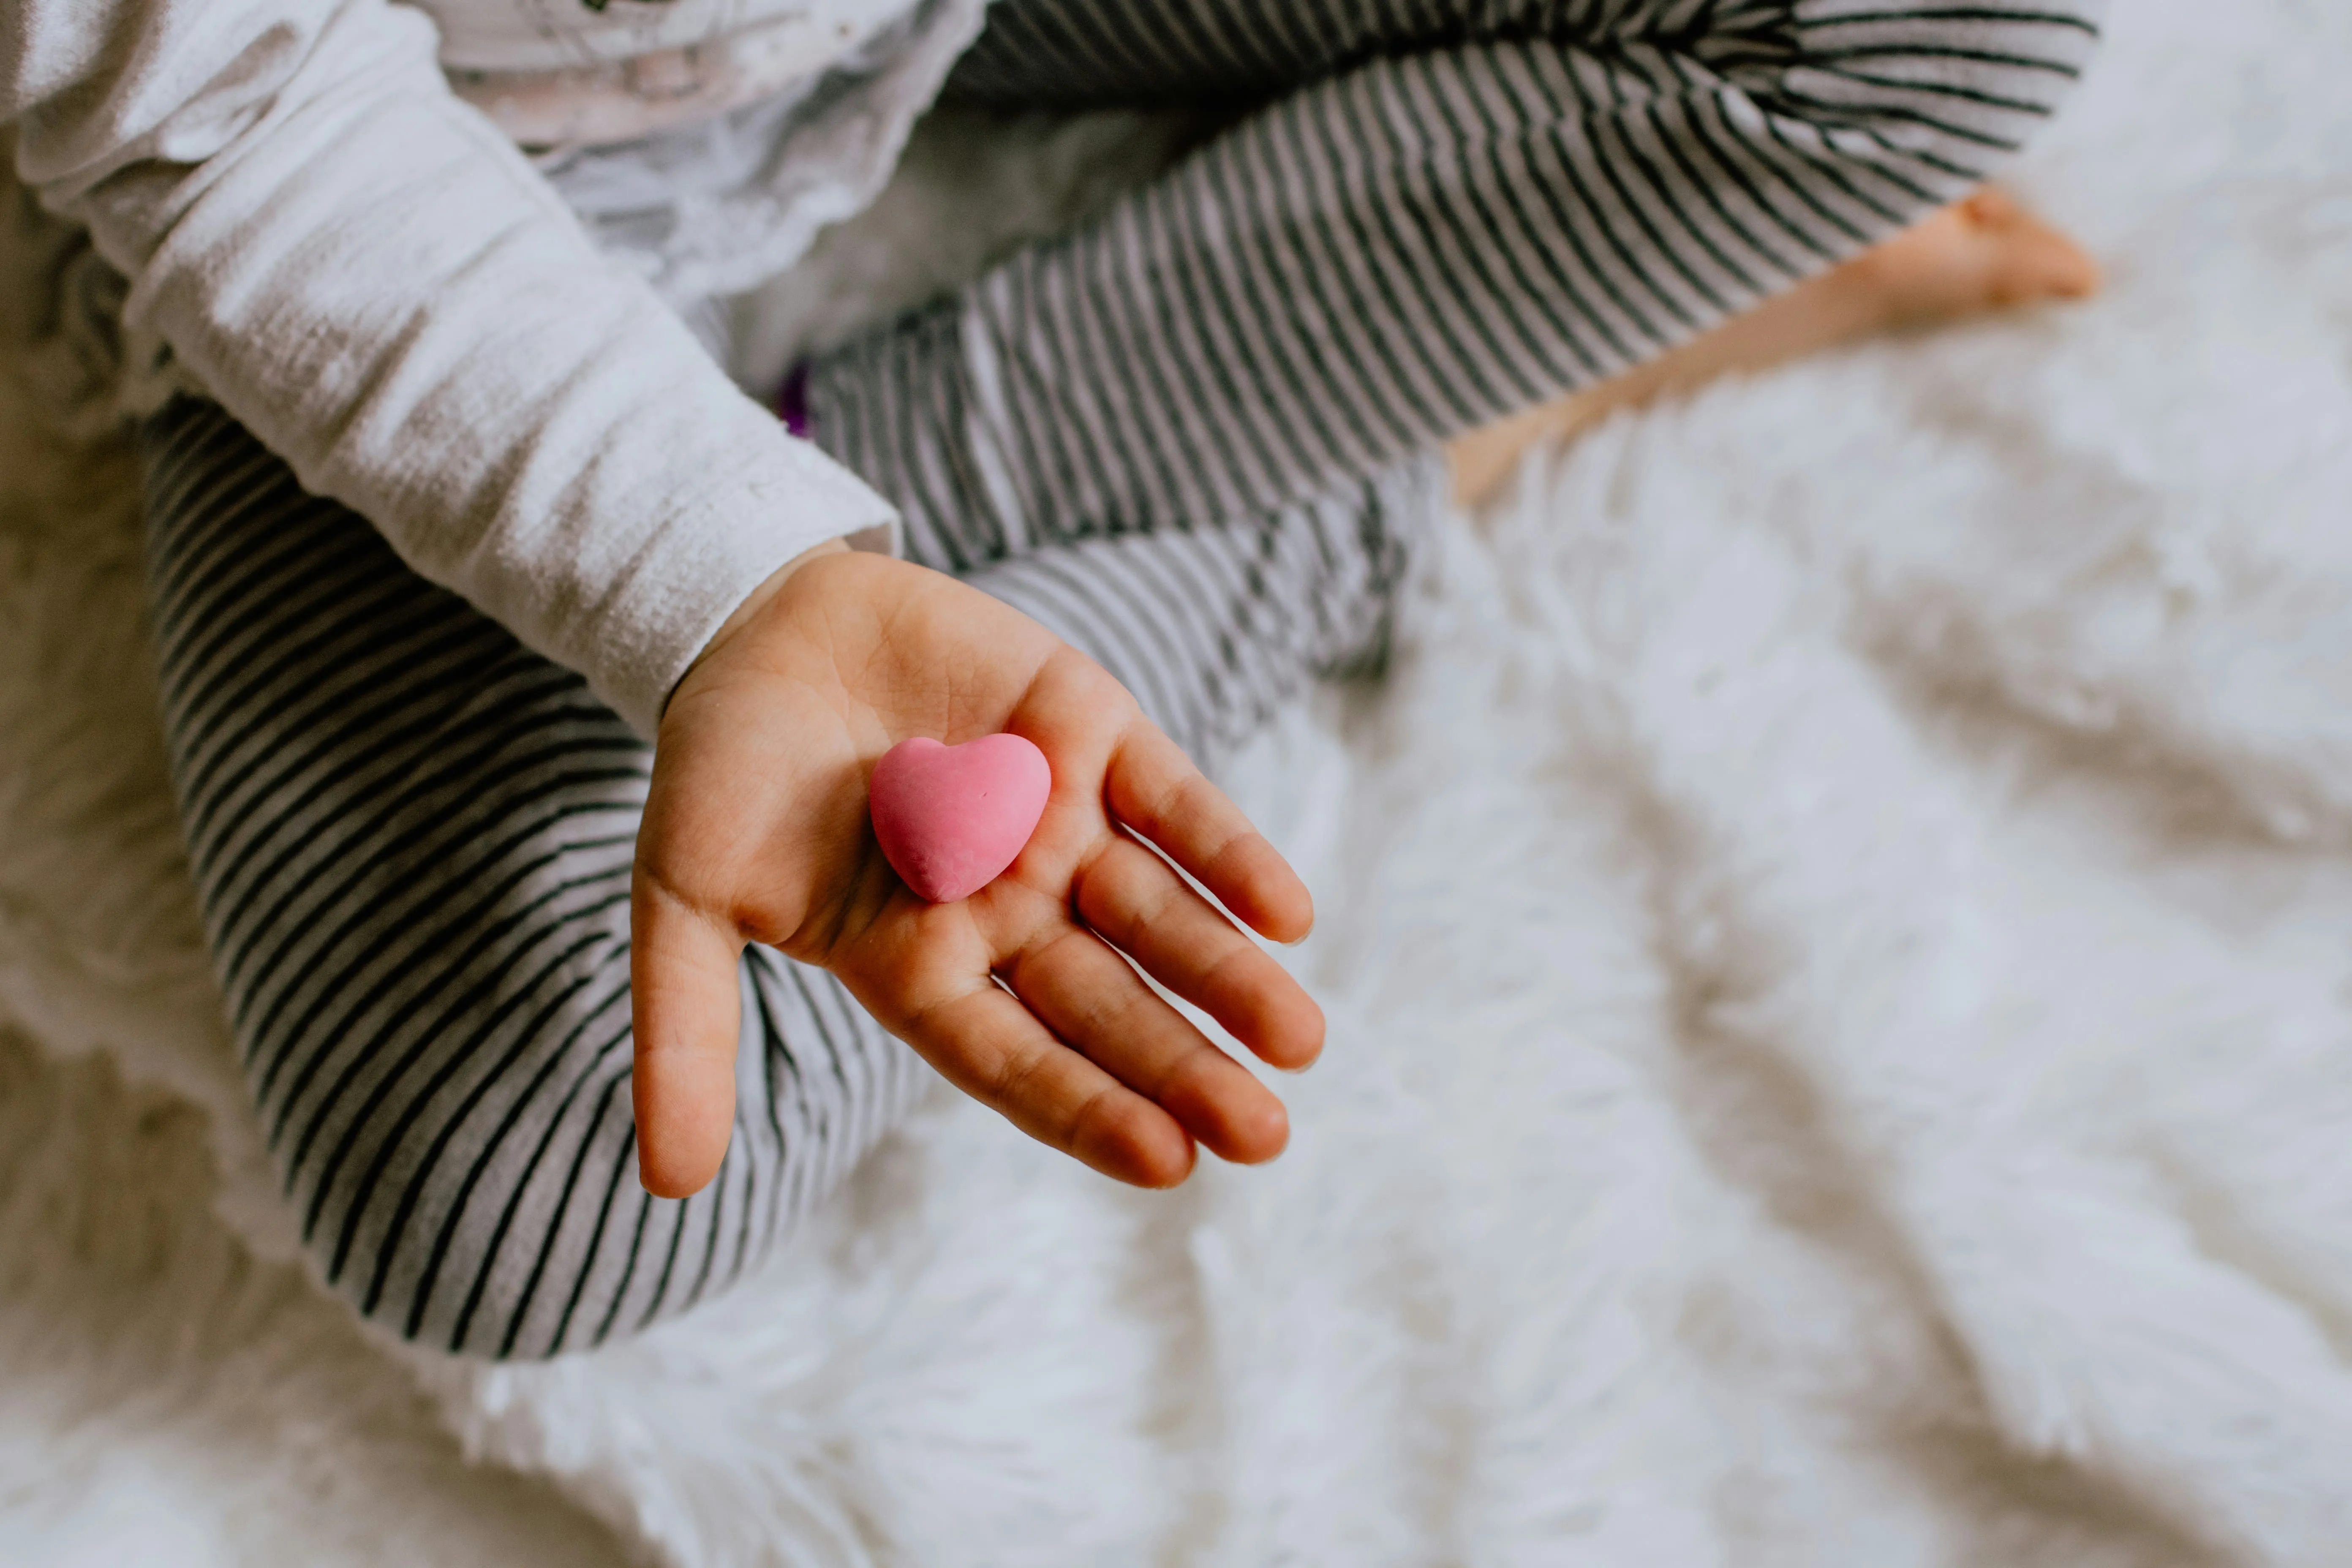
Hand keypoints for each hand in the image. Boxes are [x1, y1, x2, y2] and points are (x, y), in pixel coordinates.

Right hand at [631, 547, 1322, 1197]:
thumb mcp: (688, 900)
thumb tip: (663, 1186)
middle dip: (1186, 1067)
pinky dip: (1230, 852)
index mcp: (922, 964)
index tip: (1169, 1161)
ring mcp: (1056, 822)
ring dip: (1229, 972)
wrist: (756, 618)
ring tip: (1297, 1039)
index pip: (1019, 1059)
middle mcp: (1006, 909)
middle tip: (1266, 1133)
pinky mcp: (1093, 734)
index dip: (1089, 1109)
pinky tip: (1288, 911)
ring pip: (1160, 914)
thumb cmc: (722, 768)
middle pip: (1109, 1004)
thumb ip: (688, 1034)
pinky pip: (1176, 803)